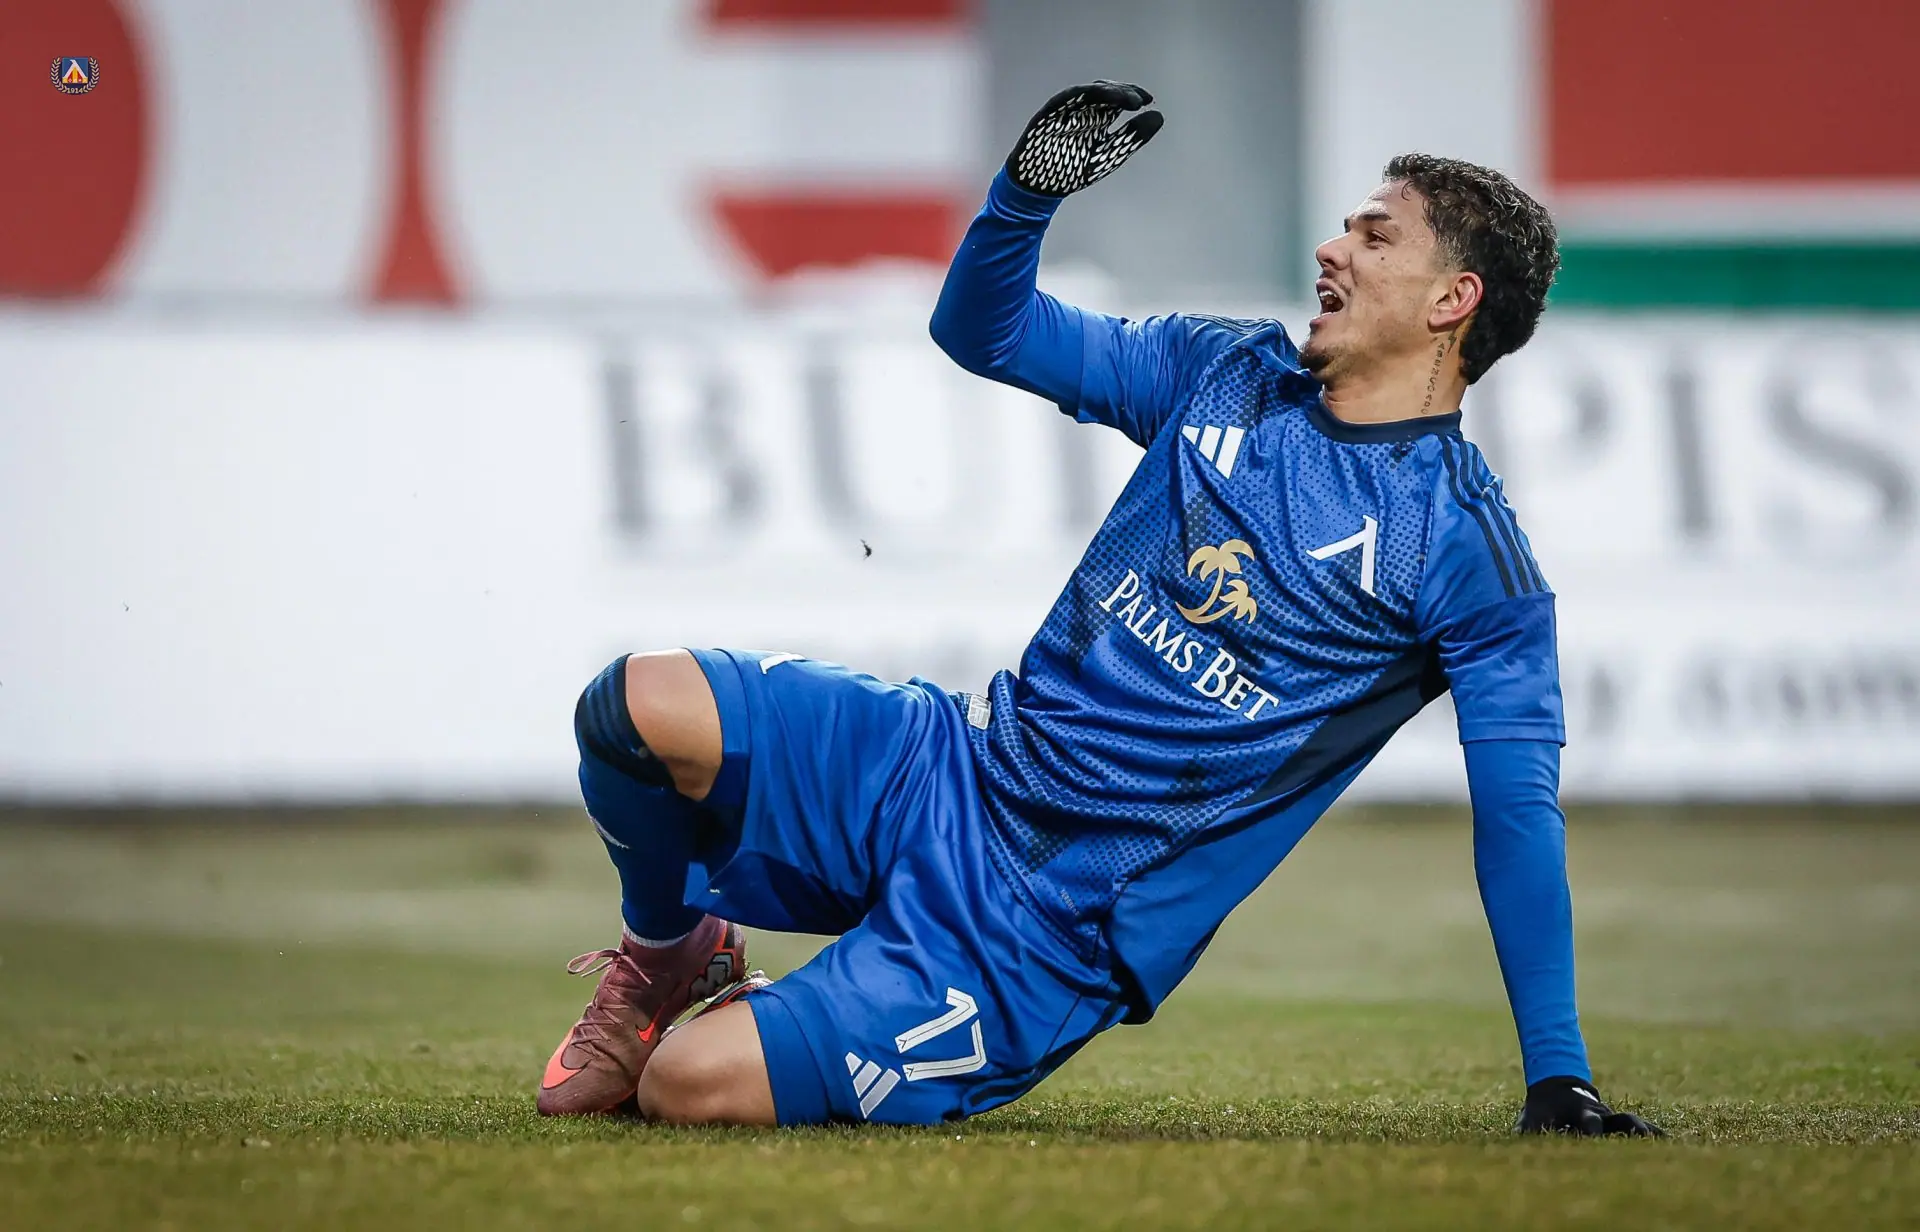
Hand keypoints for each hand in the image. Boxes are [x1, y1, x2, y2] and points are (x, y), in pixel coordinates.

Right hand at [1004, 81, 1163, 197]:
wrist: (1039, 188)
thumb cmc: (1071, 171)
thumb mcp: (1110, 155)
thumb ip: (1132, 137)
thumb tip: (1159, 116)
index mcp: (1097, 119)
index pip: (1118, 99)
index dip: (1132, 95)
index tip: (1147, 100)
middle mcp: (1082, 111)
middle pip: (1105, 91)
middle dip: (1122, 92)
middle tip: (1138, 100)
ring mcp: (1065, 111)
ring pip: (1087, 93)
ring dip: (1106, 92)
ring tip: (1124, 99)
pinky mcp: (1048, 116)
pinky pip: (1063, 100)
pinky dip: (1080, 95)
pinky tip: (1096, 95)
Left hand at [1515, 1076, 1664, 1136]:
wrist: (1556, 1086)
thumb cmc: (1543, 1107)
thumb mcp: (1533, 1114)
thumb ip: (1528, 1127)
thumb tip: (1518, 1138)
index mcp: (1581, 1111)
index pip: (1591, 1122)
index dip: (1594, 1130)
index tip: (1597, 1139)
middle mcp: (1602, 1114)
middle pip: (1623, 1120)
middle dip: (1632, 1129)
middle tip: (1643, 1139)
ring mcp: (1613, 1118)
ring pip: (1635, 1123)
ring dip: (1649, 1133)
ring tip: (1664, 1146)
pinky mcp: (1619, 1124)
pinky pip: (1643, 1127)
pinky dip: (1656, 1134)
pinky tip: (1673, 1145)